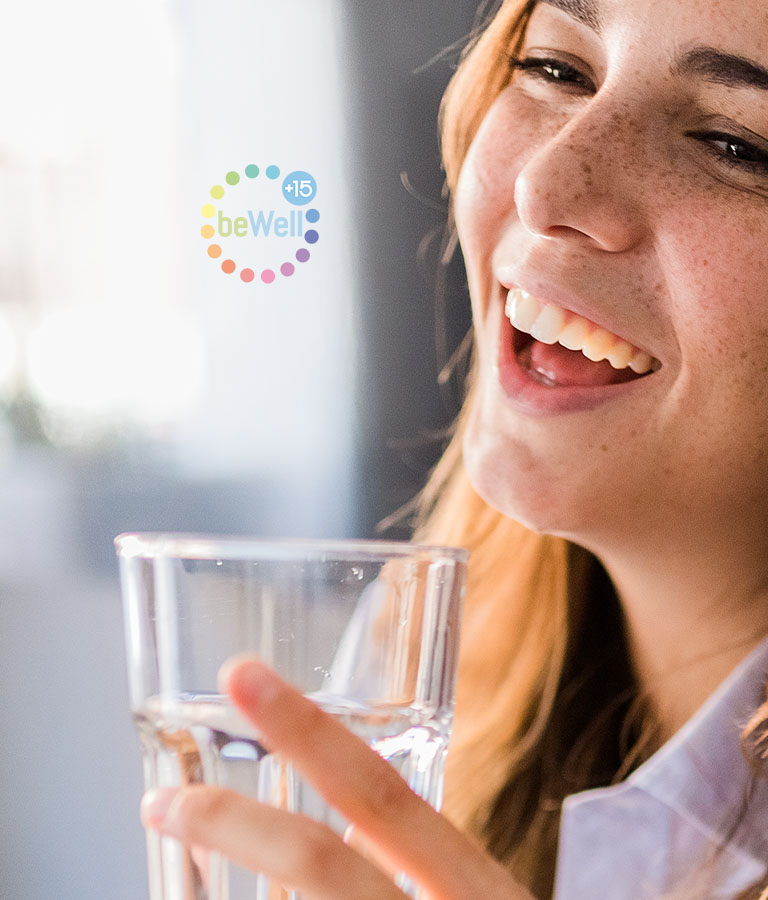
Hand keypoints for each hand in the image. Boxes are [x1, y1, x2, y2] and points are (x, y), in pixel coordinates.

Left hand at [140, 656, 534, 899]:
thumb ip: (425, 864)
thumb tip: (344, 823)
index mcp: (478, 893)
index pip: (384, 797)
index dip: (307, 732)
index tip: (240, 680)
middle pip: (323, 867)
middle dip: (234, 825)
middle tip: (160, 799)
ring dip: (227, 892)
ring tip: (184, 849)